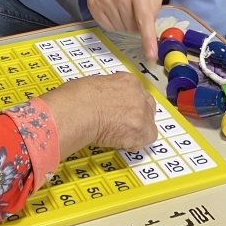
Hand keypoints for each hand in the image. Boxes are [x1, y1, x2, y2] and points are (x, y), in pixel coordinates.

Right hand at [39, 73, 157, 156]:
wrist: (78, 110)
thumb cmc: (77, 97)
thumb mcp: (95, 84)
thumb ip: (108, 92)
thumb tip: (104, 101)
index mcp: (127, 81)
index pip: (138, 93)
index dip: (131, 104)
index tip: (123, 110)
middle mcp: (139, 95)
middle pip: (148, 108)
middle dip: (138, 116)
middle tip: (124, 124)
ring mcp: (142, 113)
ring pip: (148, 127)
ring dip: (135, 132)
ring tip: (118, 135)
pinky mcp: (141, 131)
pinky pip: (143, 141)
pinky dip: (132, 144)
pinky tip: (118, 142)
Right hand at [76, 0, 162, 62]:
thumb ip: (156, 7)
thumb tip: (149, 29)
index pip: (144, 18)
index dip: (148, 39)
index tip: (151, 55)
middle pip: (132, 27)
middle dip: (136, 24)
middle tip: (133, 9)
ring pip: (120, 29)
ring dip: (124, 23)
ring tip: (123, 7)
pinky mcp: (93, 5)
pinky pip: (108, 26)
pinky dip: (113, 22)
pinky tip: (113, 9)